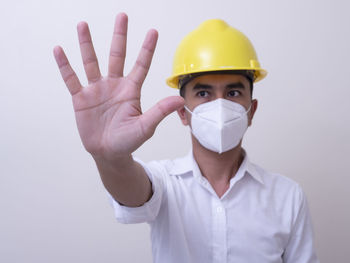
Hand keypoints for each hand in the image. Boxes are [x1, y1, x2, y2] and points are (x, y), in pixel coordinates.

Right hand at [53, 13, 183, 160]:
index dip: (147, 49)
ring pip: (91, 62)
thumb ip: (160, 111)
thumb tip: (180, 99)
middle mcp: (114, 85)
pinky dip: (65, 66)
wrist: (108, 153)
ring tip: (83, 25)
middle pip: (117, 56)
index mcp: (131, 90)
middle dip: (120, 36)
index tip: (153, 31)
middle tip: (122, 16)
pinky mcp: (81, 98)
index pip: (141, 65)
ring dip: (87, 44)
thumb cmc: (128, 140)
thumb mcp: (145, 126)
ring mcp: (97, 90)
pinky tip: (59, 50)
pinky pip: (72, 79)